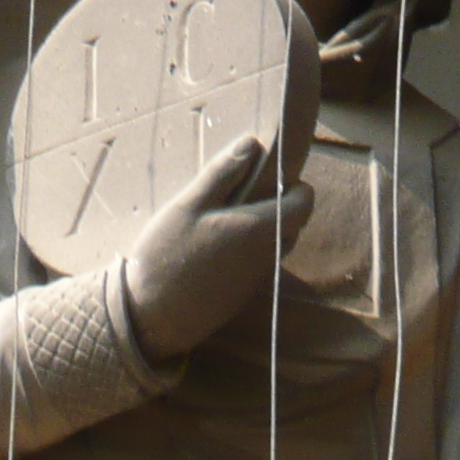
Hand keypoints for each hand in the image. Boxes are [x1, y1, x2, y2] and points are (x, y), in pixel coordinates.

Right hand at [119, 131, 313, 365]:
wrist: (155, 316)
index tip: (269, 176)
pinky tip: (215, 246)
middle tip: (243, 193)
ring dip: (262, 228)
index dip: (295, 185)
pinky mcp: (244, 293)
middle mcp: (268, 254)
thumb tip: (251, 143)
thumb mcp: (189, 205)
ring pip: (277, 245)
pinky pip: (259, 263)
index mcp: (260, 228)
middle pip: (293, 224)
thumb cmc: (168, 255)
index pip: (304, 203)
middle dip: (278, 204)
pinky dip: (248, 249)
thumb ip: (222, 174)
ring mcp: (257, 277)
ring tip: (226, 218)